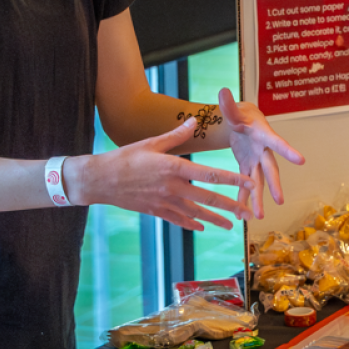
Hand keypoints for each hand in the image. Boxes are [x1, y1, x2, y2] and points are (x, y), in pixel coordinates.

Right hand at [69, 119, 254, 230]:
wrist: (100, 180)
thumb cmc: (125, 157)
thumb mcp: (151, 142)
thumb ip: (176, 135)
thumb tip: (194, 121)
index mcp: (174, 168)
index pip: (210, 175)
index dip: (232, 179)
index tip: (249, 183)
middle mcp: (172, 187)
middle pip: (207, 198)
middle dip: (230, 206)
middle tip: (248, 213)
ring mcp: (164, 202)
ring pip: (195, 213)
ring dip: (214, 219)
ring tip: (231, 225)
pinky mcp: (155, 211)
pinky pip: (178, 219)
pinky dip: (191, 223)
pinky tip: (201, 227)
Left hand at [220, 87, 305, 220]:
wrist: (241, 121)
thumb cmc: (241, 113)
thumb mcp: (234, 110)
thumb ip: (228, 105)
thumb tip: (222, 91)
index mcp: (263, 134)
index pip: (277, 142)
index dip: (288, 150)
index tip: (301, 160)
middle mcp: (263, 150)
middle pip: (270, 169)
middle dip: (274, 185)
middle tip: (280, 200)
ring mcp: (256, 160)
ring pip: (259, 181)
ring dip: (258, 198)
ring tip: (258, 216)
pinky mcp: (247, 166)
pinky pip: (246, 184)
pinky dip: (243, 197)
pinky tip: (240, 212)